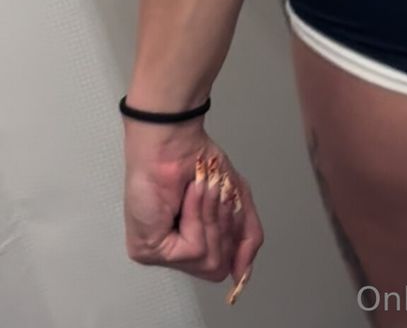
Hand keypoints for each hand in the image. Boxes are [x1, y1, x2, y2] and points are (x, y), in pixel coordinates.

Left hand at [123, 129, 263, 304]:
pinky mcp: (148, 251)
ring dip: (212, 219)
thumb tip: (243, 274)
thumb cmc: (198, 161)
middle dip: (224, 228)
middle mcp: (171, 253)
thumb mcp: (236, 199)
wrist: (172, 141)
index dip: (232, 239)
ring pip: (207, 261)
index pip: (220, 266)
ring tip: (201, 190)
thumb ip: (248, 238)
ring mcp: (157, 255)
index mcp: (188, 242)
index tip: (230, 205)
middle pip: (216, 269)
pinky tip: (187, 196)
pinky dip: (198, 217)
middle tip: (216, 194)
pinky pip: (193, 250)